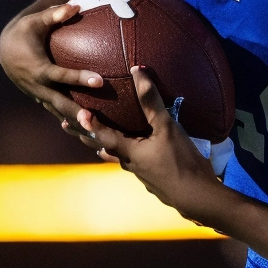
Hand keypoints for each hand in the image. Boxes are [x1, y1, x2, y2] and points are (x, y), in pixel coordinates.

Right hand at [0, 0, 107, 129]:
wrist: (6, 49)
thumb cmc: (25, 31)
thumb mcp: (36, 20)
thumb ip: (55, 14)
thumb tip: (75, 5)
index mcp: (37, 68)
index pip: (61, 75)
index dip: (79, 78)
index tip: (100, 80)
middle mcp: (38, 86)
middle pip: (61, 103)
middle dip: (77, 114)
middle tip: (97, 122)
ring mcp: (39, 96)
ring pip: (60, 113)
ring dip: (76, 125)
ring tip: (97, 135)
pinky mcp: (43, 100)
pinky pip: (59, 113)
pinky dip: (72, 123)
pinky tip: (90, 133)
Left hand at [77, 69, 221, 218]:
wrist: (196, 196)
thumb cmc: (179, 162)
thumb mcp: (166, 128)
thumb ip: (151, 101)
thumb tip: (137, 71)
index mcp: (127, 151)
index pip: (101, 135)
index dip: (87, 123)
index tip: (73, 113)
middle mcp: (128, 163)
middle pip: (101, 148)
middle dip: (86, 135)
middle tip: (70, 125)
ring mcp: (140, 173)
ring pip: (116, 157)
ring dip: (105, 146)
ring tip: (98, 140)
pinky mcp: (153, 178)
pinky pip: (134, 162)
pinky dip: (127, 153)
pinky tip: (138, 152)